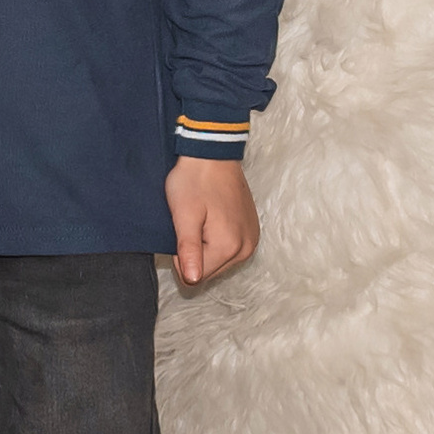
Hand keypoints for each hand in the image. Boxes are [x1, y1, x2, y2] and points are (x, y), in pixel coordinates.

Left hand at [165, 157, 259, 289]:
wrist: (213, 153)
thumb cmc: (195, 181)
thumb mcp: (184, 215)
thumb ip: (189, 250)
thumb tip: (193, 280)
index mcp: (229, 246)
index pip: (196, 276)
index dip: (181, 256)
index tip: (183, 230)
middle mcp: (246, 248)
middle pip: (209, 271)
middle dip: (195, 252)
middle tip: (192, 222)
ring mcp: (252, 240)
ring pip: (218, 261)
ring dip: (206, 246)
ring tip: (203, 218)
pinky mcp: (252, 231)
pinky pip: (229, 249)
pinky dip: (217, 239)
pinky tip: (213, 218)